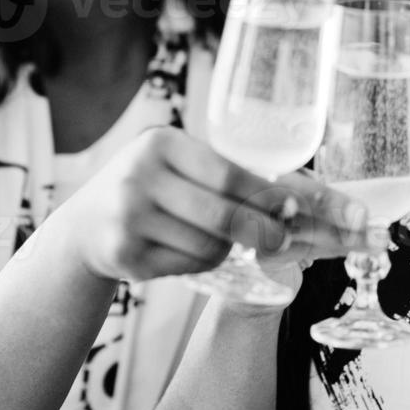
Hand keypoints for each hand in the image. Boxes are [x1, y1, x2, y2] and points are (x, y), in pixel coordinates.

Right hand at [65, 127, 370, 282]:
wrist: (86, 226)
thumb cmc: (154, 190)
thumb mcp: (182, 169)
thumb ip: (231, 180)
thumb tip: (301, 205)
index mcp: (164, 143)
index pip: (236, 174)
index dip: (282, 197)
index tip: (323, 211)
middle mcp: (142, 175)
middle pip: (227, 214)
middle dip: (265, 233)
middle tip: (285, 242)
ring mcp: (129, 216)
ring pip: (212, 246)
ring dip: (228, 250)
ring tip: (211, 237)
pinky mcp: (125, 254)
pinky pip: (190, 266)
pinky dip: (202, 263)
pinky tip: (183, 249)